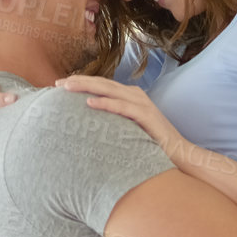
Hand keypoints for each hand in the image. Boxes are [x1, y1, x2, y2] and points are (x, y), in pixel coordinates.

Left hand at [54, 74, 194, 170]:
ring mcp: (141, 104)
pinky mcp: (146, 115)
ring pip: (108, 90)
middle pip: (101, 83)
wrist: (178, 155)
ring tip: (67, 88)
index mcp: (130, 97)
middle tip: (57, 84)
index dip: (81, 83)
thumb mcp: (128, 132)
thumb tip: (91, 129)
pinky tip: (89, 103)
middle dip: (78, 81)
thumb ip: (113, 125)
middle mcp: (135, 95)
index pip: (101, 86)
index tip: (60, 87)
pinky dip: (105, 103)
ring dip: (86, 87)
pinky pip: (121, 107)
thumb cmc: (151, 147)